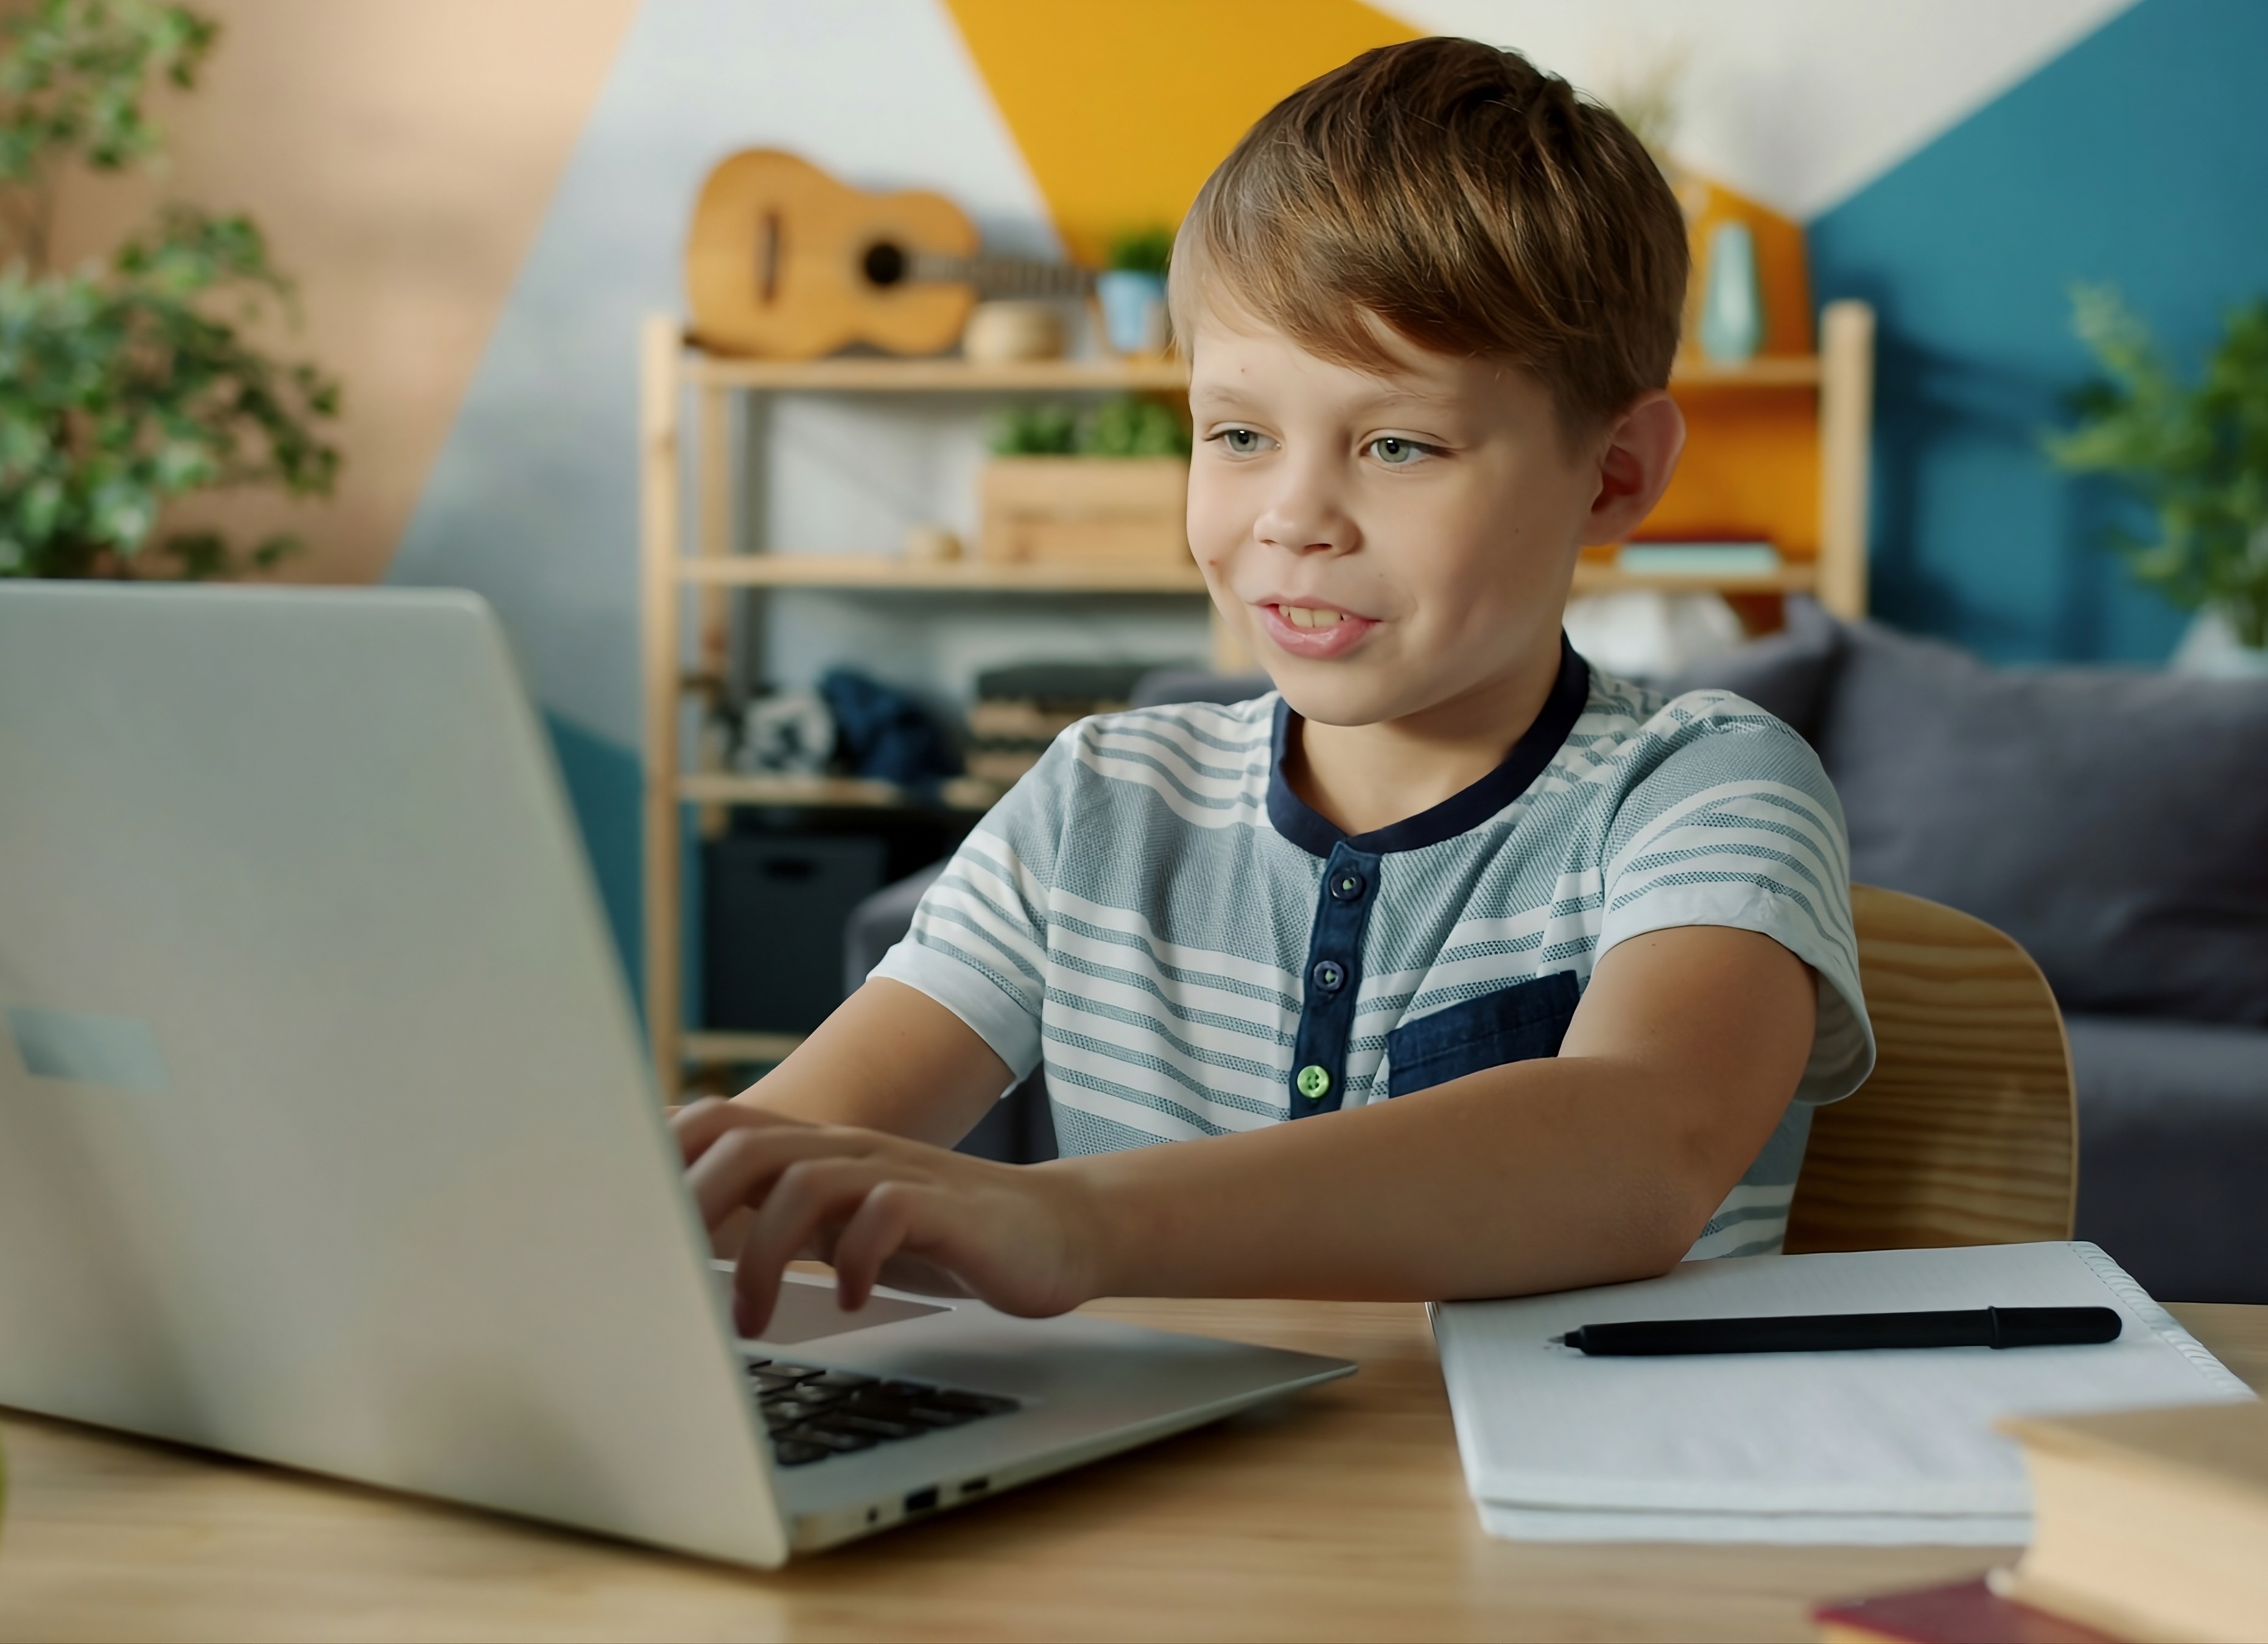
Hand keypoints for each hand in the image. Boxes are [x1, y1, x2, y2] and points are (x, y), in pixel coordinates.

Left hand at [671, 1098, 1101, 1338]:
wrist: (1052, 1231)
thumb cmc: (936, 1235)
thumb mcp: (842, 1220)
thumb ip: (775, 1214)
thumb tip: (677, 1240)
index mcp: (814, 1150)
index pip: (718, 1120)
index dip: (658, 1154)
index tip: (614, 1213)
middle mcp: (848, 1150)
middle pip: (745, 1143)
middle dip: (691, 1204)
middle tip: (665, 1276)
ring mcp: (897, 1173)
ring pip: (805, 1179)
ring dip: (763, 1253)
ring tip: (753, 1319)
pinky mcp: (946, 1208)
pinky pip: (888, 1213)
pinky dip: (857, 1258)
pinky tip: (854, 1298)